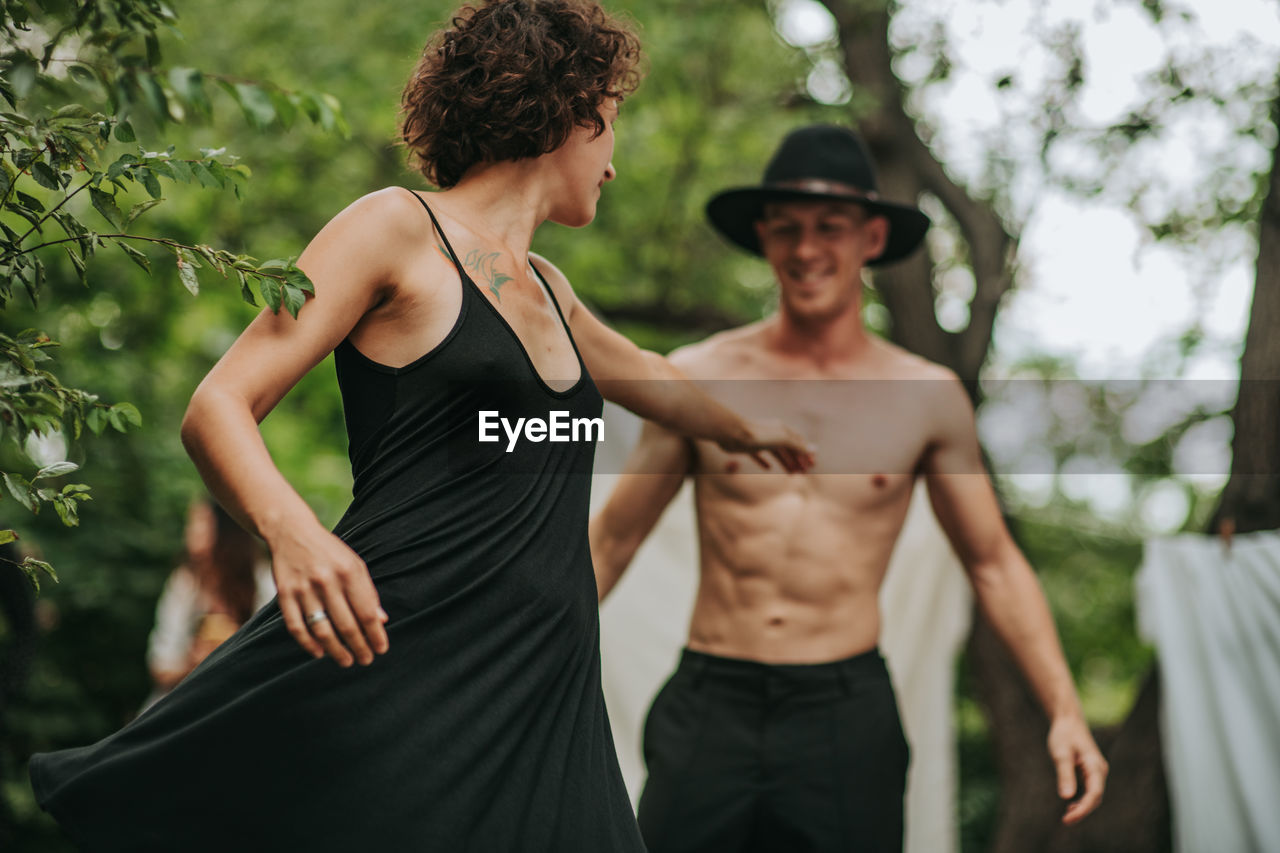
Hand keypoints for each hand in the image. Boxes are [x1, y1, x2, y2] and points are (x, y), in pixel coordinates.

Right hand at [268, 522, 388, 666]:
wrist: (292, 532)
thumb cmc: (330, 552)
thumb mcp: (354, 565)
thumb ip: (368, 592)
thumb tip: (381, 620)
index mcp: (348, 572)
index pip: (366, 612)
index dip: (375, 634)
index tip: (381, 649)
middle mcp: (326, 581)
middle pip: (346, 625)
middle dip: (359, 647)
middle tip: (366, 660)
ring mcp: (304, 589)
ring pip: (322, 630)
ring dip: (336, 651)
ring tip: (346, 661)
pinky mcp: (284, 594)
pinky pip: (296, 626)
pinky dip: (308, 644)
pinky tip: (319, 653)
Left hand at [718, 420, 815, 473]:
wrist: (732, 433)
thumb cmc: (758, 436)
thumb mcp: (781, 440)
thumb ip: (797, 445)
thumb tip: (814, 449)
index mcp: (782, 430)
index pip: (798, 441)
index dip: (805, 452)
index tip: (812, 465)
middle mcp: (772, 433)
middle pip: (788, 448)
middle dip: (797, 460)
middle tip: (803, 473)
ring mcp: (760, 440)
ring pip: (776, 453)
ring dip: (785, 463)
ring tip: (791, 475)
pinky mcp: (748, 447)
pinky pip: (759, 455)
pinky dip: (764, 461)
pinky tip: (767, 468)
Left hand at [1048, 713, 1107, 823]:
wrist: (1068, 720)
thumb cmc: (1064, 734)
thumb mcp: (1061, 754)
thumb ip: (1064, 774)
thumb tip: (1066, 797)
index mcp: (1095, 766)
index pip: (1094, 794)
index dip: (1083, 808)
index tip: (1069, 817)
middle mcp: (1099, 770)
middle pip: (1095, 797)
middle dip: (1083, 811)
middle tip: (1066, 821)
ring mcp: (1096, 771)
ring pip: (1093, 795)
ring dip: (1083, 807)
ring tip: (1068, 816)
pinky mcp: (1090, 771)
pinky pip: (1089, 790)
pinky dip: (1082, 799)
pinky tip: (1071, 805)